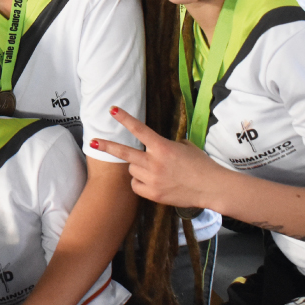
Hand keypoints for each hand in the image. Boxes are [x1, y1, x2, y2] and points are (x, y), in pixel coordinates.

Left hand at [89, 107, 221, 208]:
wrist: (212, 187)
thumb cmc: (201, 165)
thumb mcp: (185, 147)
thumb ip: (167, 145)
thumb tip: (156, 146)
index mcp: (163, 147)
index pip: (139, 129)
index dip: (124, 118)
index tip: (112, 110)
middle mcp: (154, 163)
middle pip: (124, 153)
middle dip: (107, 146)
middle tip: (92, 141)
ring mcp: (153, 179)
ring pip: (132, 170)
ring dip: (138, 168)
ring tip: (156, 171)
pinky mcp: (153, 194)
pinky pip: (136, 186)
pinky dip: (140, 183)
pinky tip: (153, 182)